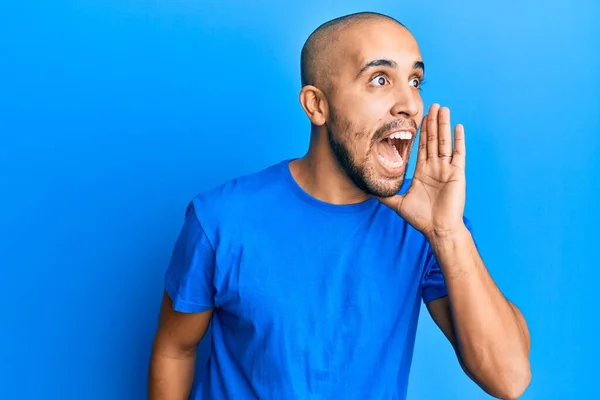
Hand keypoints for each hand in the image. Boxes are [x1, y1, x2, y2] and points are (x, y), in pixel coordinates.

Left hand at [378, 104, 466, 238]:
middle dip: (432, 122)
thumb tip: (367, 189)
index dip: (420, 132)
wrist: (438, 229)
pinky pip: (458, 153)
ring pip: (444, 142)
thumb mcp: (397, 203)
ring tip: (442, 109)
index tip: (418, 118)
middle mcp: (435, 168)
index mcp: (422, 172)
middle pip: (433, 140)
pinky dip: (459, 140)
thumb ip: (384, 195)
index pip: (420, 147)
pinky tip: (458, 126)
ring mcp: (446, 169)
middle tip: (431, 105)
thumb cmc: (420, 218)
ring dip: (443, 125)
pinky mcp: (457, 173)